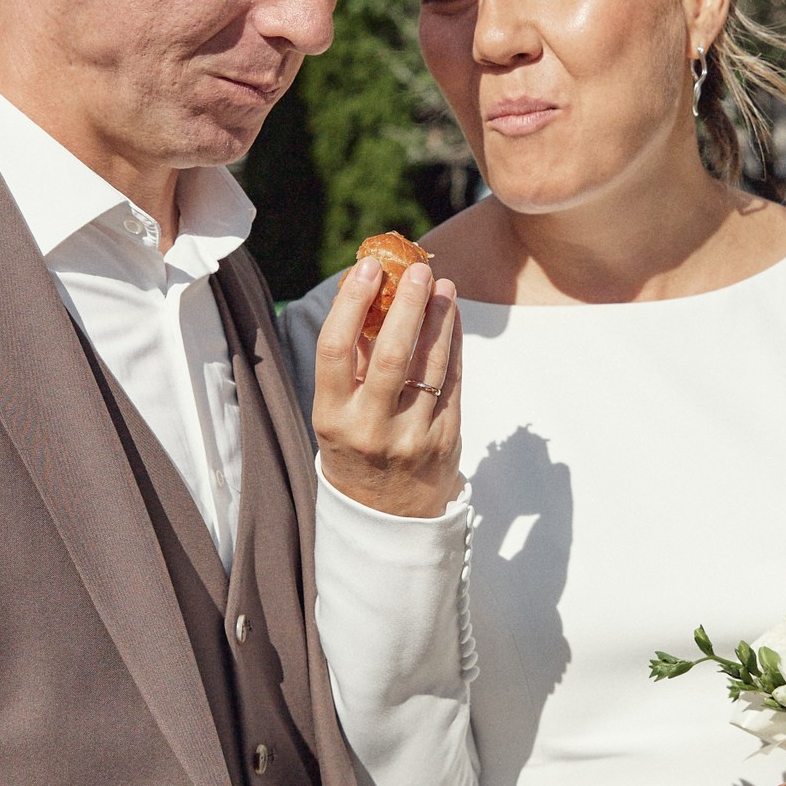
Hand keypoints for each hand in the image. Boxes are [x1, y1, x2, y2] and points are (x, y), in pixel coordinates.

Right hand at [312, 255, 462, 517]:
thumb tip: (367, 291)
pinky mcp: (446, 439)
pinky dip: (453, 343)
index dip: (351, 303)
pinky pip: (451, 380)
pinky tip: (452, 316)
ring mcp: (411, 436)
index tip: (366, 268)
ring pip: (429, 365)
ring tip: (441, 285)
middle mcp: (370, 428)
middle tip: (417, 270)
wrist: (389, 517)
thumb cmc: (356, 449)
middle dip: (406, 306)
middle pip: (390, 355)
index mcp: (332, 418)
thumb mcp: (337, 414)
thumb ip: (350, 360)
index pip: (335, 350)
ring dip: (438, 318)